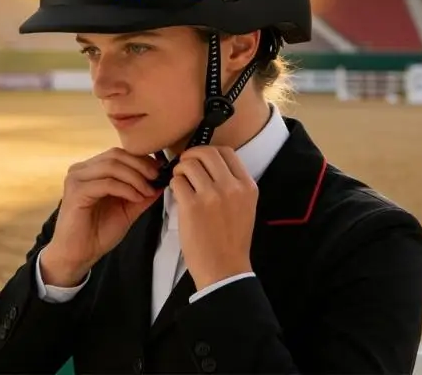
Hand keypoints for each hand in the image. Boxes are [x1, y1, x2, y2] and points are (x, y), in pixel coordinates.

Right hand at [41, 148, 163, 285]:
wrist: (77, 256)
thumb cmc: (97, 233)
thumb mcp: (126, 210)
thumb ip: (141, 194)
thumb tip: (161, 181)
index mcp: (91, 170)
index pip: (118, 154)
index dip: (141, 159)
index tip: (159, 169)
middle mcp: (81, 170)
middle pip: (116, 155)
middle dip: (140, 165)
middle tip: (156, 177)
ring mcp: (76, 179)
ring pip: (112, 166)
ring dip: (135, 177)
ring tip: (147, 190)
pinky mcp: (76, 192)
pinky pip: (107, 183)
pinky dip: (126, 189)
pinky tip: (136, 198)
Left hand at [171, 146, 257, 291]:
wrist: (224, 270)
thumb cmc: (231, 239)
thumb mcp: (244, 206)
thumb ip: (232, 183)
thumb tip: (208, 162)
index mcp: (247, 186)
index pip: (226, 152)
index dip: (209, 151)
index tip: (201, 159)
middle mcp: (231, 187)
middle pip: (206, 153)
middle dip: (191, 155)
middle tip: (185, 165)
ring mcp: (211, 196)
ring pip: (189, 165)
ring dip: (180, 170)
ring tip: (181, 181)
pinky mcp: (192, 206)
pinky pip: (177, 181)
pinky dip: (174, 184)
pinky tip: (177, 194)